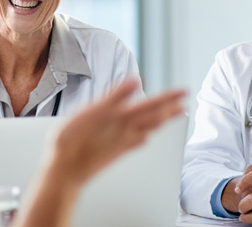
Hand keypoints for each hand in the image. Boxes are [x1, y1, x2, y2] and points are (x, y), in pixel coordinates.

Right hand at [49, 78, 184, 184]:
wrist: (66, 171)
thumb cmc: (73, 140)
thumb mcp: (92, 111)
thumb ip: (115, 96)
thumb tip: (135, 81)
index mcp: (122, 118)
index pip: (151, 104)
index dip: (168, 97)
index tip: (184, 92)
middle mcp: (126, 131)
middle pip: (154, 118)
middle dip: (171, 109)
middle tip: (185, 103)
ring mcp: (122, 143)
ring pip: (147, 130)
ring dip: (161, 121)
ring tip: (171, 116)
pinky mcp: (115, 152)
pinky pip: (136, 143)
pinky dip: (144, 137)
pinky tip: (145, 138)